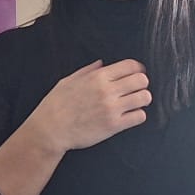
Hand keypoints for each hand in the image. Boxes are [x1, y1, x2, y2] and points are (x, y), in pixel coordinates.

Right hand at [26, 59, 149, 151]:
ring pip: (144, 97)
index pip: (130, 66)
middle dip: (141, 83)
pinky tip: (129, 116)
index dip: (137, 69)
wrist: (50, 130)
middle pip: (141, 80)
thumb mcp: (67, 81)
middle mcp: (107, 91)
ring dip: (142, 99)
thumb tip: (101, 64)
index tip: (136, 73)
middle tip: (135, 89)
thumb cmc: (55, 106)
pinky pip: (139, 117)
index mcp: (97, 77)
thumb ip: (87, 71)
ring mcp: (112, 108)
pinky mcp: (114, 125)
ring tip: (134, 103)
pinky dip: (137, 116)